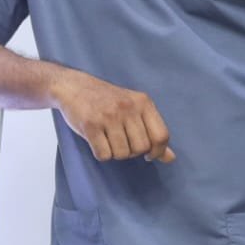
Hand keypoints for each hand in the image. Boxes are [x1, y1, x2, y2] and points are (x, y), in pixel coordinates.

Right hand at [51, 71, 175, 162]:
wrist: (74, 86)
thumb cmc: (106, 100)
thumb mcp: (134, 109)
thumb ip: (152, 131)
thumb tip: (170, 158)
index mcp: (142, 102)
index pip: (161, 136)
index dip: (157, 151)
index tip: (148, 154)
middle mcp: (128, 108)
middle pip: (141, 148)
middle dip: (131, 152)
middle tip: (121, 143)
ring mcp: (108, 116)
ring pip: (122, 154)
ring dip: (115, 153)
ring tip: (108, 140)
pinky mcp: (90, 125)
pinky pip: (103, 154)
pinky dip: (101, 154)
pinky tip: (97, 142)